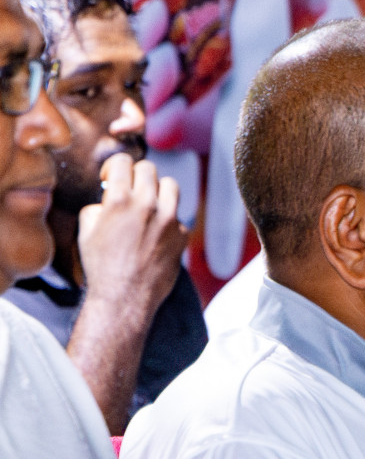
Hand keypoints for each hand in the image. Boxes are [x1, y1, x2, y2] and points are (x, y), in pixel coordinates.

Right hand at [77, 154, 185, 319]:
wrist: (125, 296)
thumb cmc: (101, 266)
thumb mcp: (86, 230)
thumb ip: (99, 206)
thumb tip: (109, 197)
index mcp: (119, 200)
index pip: (123, 161)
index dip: (115, 167)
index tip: (112, 178)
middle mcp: (147, 205)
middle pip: (149, 169)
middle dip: (137, 175)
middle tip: (130, 189)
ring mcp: (169, 219)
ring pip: (171, 185)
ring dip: (158, 190)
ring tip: (149, 203)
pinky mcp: (183, 235)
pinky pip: (178, 215)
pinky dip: (168, 220)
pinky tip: (157, 233)